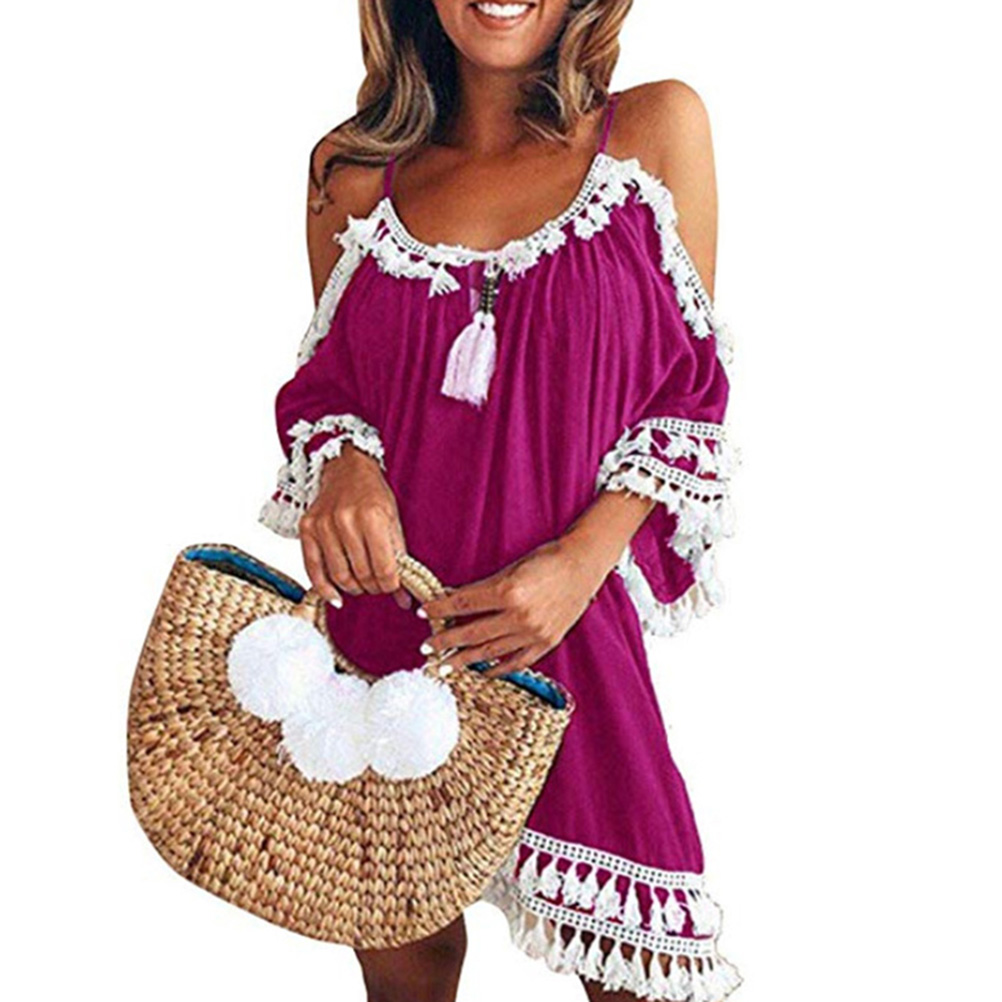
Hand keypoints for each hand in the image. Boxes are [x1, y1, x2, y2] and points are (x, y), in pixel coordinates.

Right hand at [298, 443, 410, 609]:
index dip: (391, 585)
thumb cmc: (373, 494)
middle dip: (374, 587)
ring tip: (362, 584)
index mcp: (372, 517)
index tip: (393, 587)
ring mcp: (323, 525)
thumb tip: (404, 598)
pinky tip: (336, 596)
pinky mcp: (307, 529)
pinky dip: (325, 589)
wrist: (347, 469)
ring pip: (340, 576)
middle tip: (378, 585)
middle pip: (362, 574)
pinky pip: (313, 569)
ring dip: (354, 588)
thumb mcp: (393, 521)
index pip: (384, 568)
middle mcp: (346, 520)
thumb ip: (399, 558)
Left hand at [415, 535, 610, 677]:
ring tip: (445, 665)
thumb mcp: (510, 569)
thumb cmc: (545, 560)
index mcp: (508, 591)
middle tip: (426, 648)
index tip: (423, 613)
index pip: (462, 604)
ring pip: (489, 652)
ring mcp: (533, 633)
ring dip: (463, 659)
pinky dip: (497, 668)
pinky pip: (516, 662)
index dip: (439, 609)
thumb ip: (482, 588)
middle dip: (444, 642)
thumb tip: (453, 601)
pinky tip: (481, 671)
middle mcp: (519, 616)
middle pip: (471, 633)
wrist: (582, 565)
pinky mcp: (546, 643)